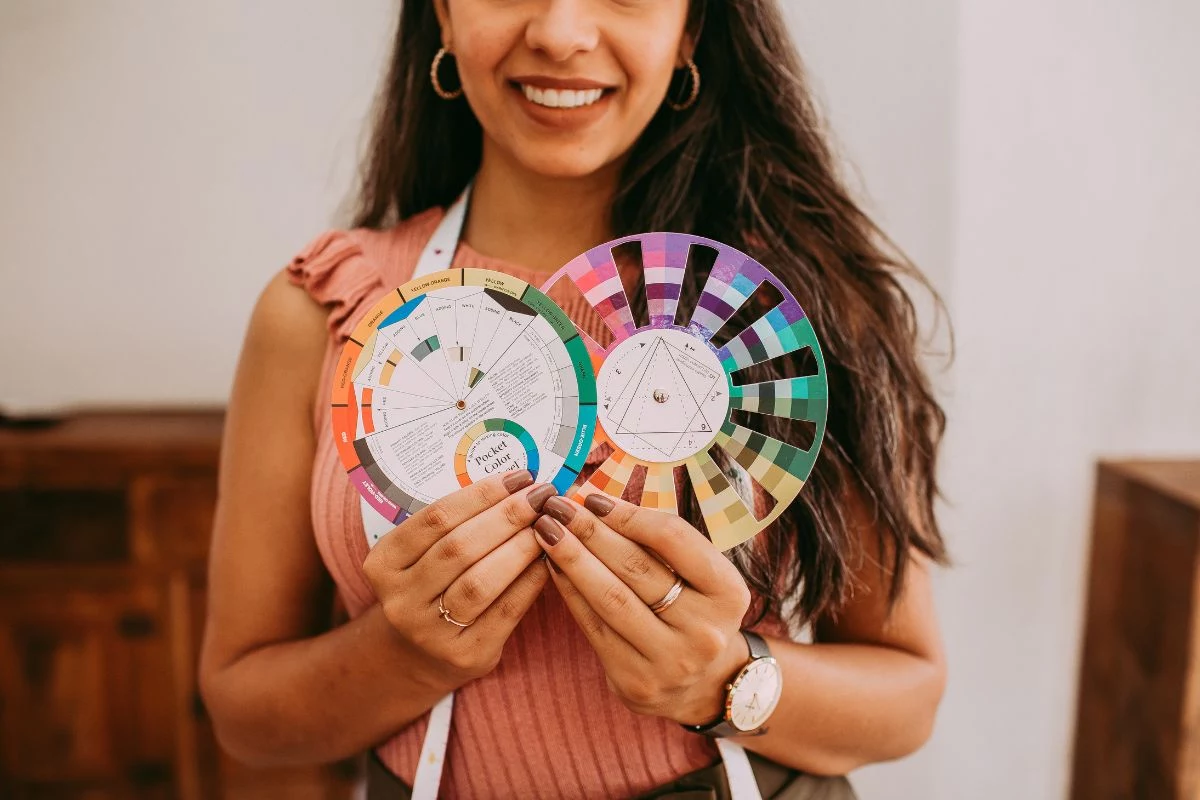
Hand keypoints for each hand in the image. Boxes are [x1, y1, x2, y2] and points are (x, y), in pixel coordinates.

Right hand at [363, 470, 555, 692]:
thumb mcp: (424, 555)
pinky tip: (549, 559)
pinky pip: (505, 611)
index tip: (519, 476)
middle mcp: (400, 599)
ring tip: (547, 525)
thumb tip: (517, 484)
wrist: (421, 654)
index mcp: (383, 563)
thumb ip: (456, 524)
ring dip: (521, 547)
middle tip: (541, 496)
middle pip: (459, 547)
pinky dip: (530, 580)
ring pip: (481, 581)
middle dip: (507, 516)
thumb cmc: (433, 586)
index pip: (436, 518)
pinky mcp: (464, 654)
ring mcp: (429, 632)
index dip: (481, 494)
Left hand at [532, 490, 752, 725]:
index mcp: (728, 592)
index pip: (673, 539)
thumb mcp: (700, 576)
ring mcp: (671, 660)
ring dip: (573, 559)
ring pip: (611, 598)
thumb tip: (597, 503)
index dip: (629, 515)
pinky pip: (594, 626)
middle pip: (637, 568)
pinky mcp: (636, 681)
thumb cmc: (694, 610)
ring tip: (546, 531)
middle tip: (558, 506)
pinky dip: (570, 592)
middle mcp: (705, 630)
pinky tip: (554, 567)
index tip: (593, 498)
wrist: (703, 685)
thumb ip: (661, 543)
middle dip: (591, 531)